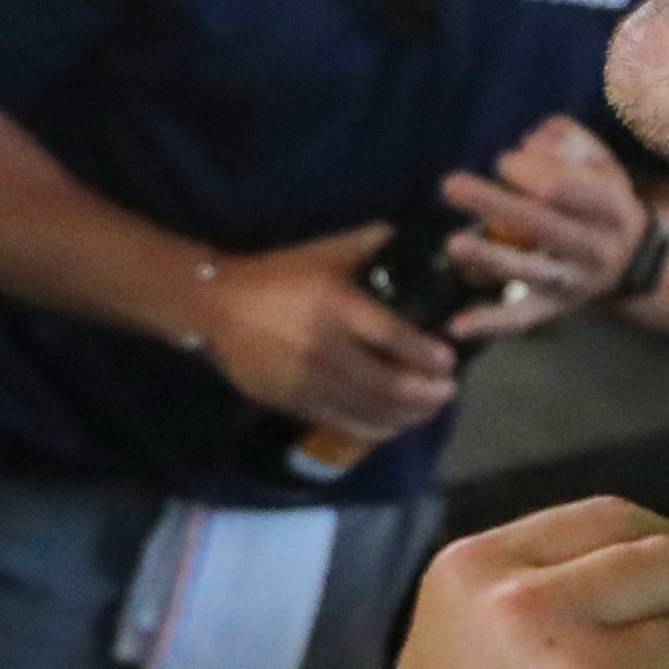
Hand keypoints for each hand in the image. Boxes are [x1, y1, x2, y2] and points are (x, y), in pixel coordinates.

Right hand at [196, 223, 456, 447]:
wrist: (218, 305)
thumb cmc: (279, 273)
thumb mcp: (327, 250)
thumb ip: (374, 244)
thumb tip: (422, 239)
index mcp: (337, 306)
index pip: (396, 339)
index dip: (430, 356)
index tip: (450, 361)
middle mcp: (325, 348)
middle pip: (390, 385)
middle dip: (428, 393)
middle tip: (447, 389)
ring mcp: (309, 381)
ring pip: (371, 411)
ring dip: (409, 415)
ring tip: (429, 407)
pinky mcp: (294, 403)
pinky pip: (345, 424)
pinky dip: (377, 428)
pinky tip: (395, 423)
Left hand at [437, 116, 653, 342]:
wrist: (629, 259)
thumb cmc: (600, 197)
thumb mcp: (599, 160)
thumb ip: (567, 140)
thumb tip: (531, 141)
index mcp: (610, 206)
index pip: (567, 188)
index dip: (531, 172)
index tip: (502, 161)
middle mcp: (595, 247)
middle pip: (542, 226)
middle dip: (495, 204)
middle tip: (451, 184)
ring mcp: (573, 282)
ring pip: (530, 272)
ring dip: (490, 259)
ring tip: (454, 243)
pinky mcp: (553, 308)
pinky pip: (521, 318)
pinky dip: (490, 324)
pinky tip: (458, 325)